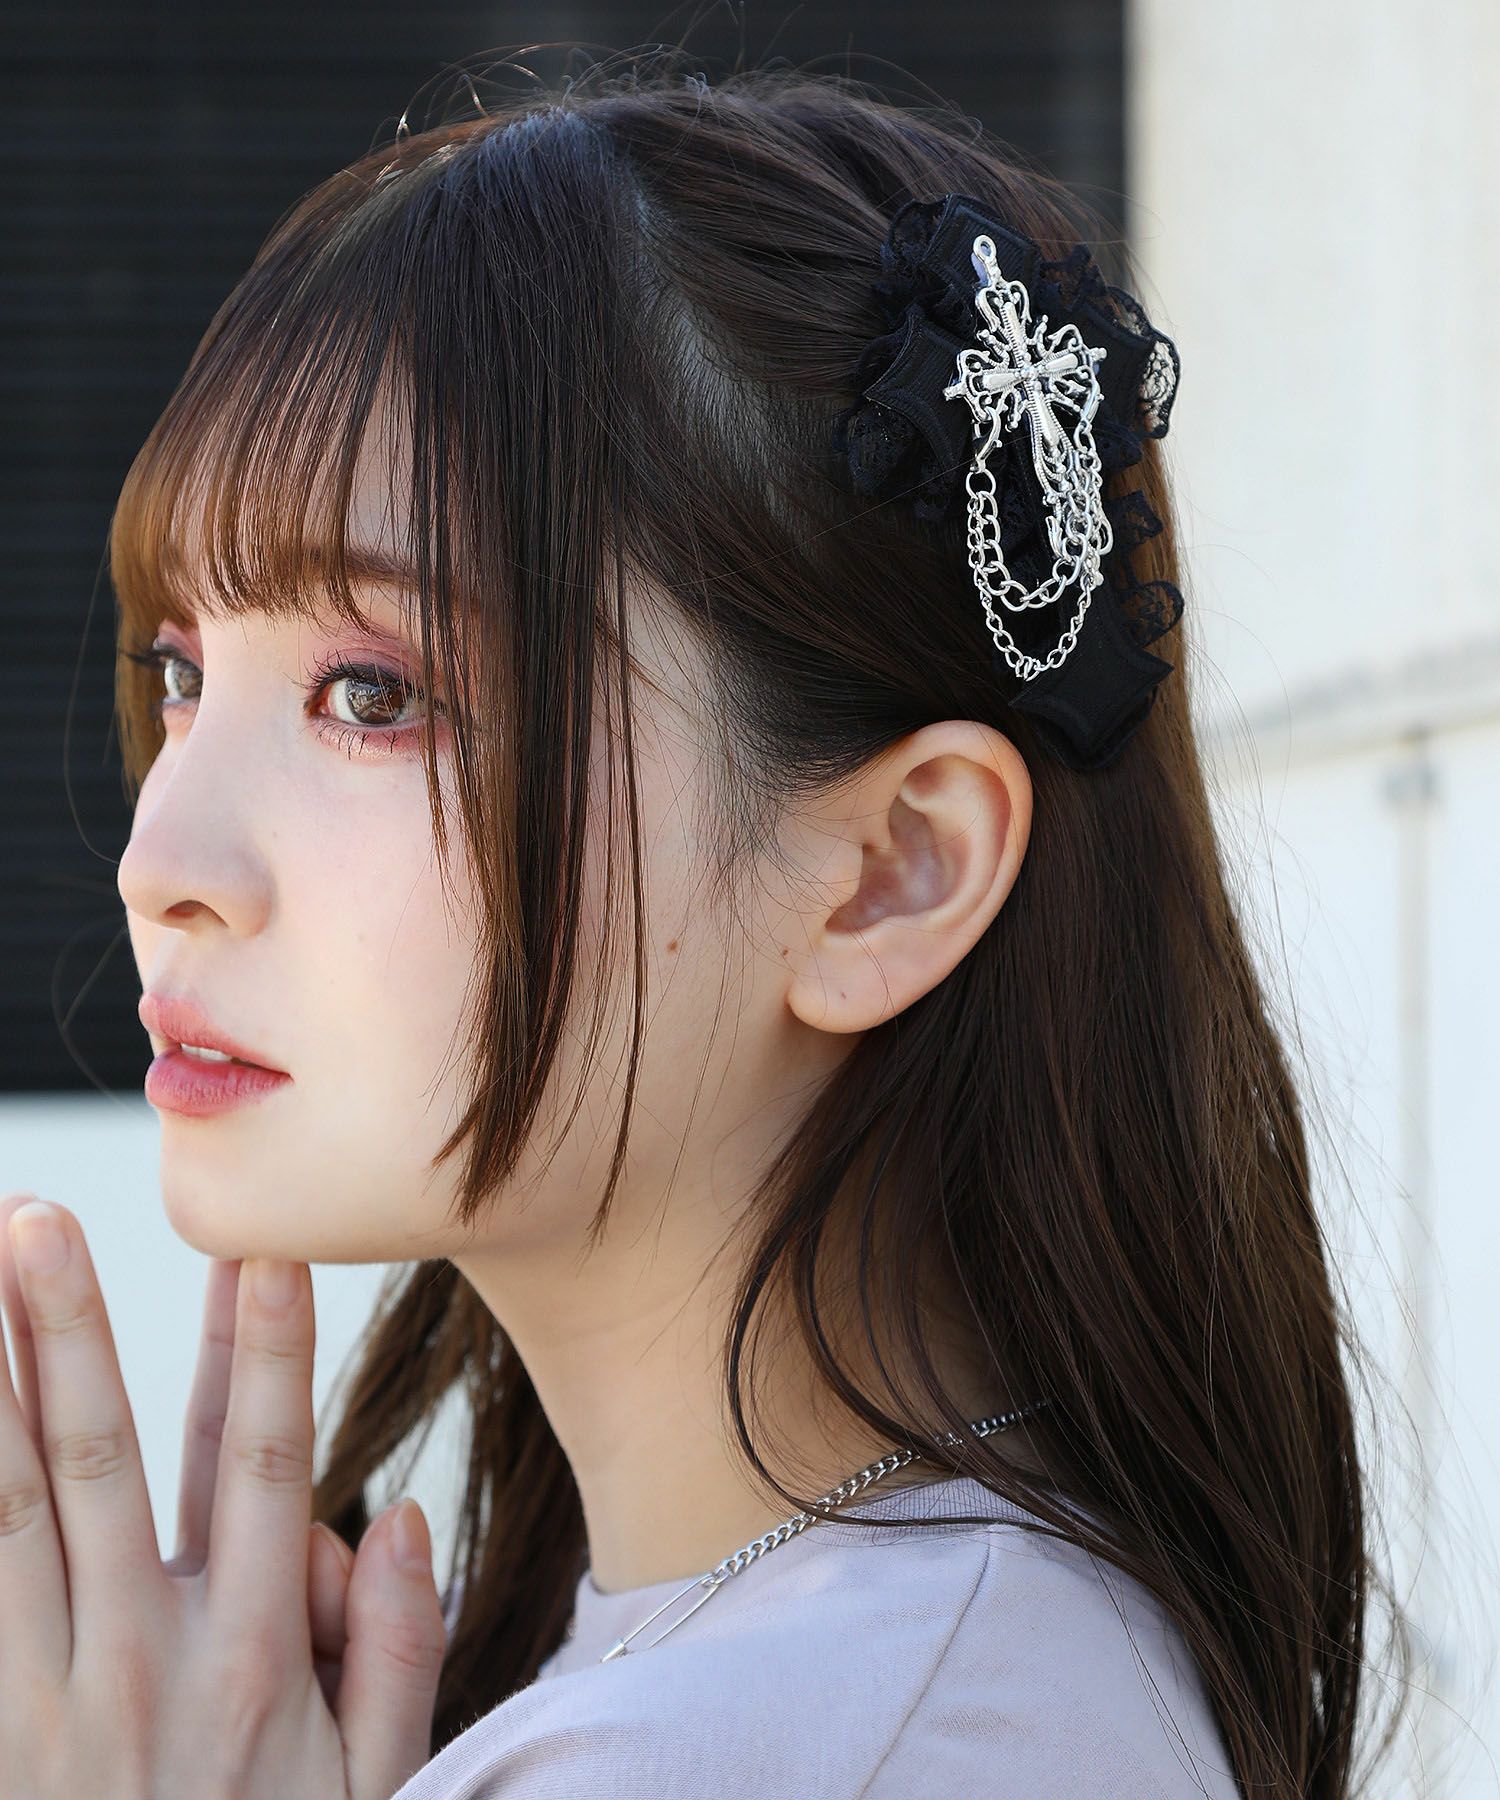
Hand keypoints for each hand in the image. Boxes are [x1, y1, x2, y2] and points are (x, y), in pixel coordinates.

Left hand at [0, 1192, 446, 1797]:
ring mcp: (49, 1702)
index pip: (264, 1466)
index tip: (258, 1252)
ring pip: (6, 1513)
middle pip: (102, 1462)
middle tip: (37, 1223)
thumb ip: (399, 1652)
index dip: (264, 1353)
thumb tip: (400, 1516)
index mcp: (257, 1660)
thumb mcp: (378, 1790)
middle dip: (67, 1332)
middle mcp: (146, 1660)